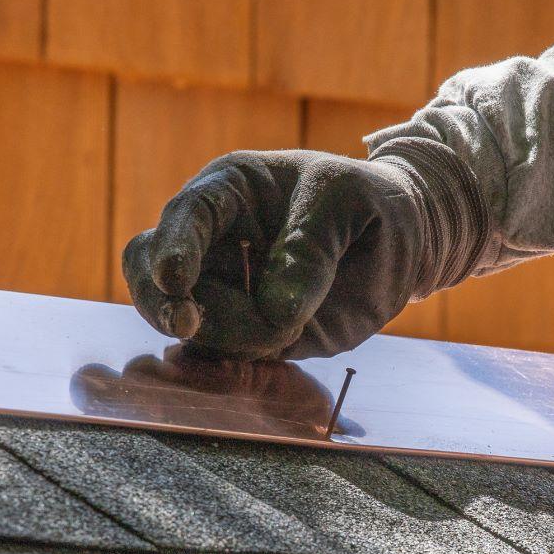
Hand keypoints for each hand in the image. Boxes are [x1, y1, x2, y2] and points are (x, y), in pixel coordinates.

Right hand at [122, 141, 484, 360]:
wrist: (403, 240)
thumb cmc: (370, 203)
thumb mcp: (351, 203)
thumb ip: (313, 248)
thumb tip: (274, 311)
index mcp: (229, 192)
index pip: (185, 216)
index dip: (172, 246)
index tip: (175, 279)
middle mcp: (213, 242)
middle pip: (151, 271)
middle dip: (160, 301)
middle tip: (188, 323)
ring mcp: (225, 291)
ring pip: (187, 324)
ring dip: (229, 336)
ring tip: (292, 327)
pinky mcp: (246, 334)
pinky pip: (220, 356)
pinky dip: (236, 362)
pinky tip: (272, 349)